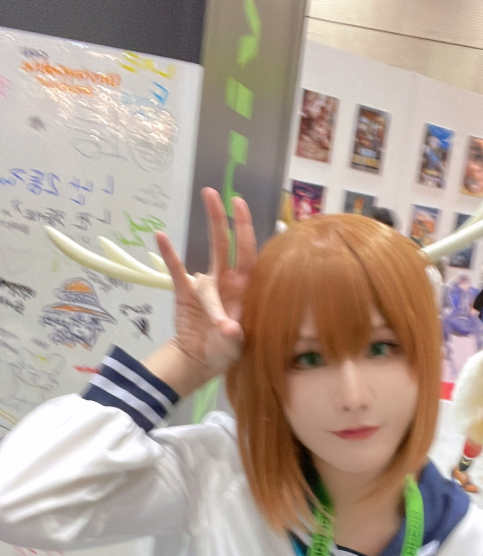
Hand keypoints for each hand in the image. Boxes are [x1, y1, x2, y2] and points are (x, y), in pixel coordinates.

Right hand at [153, 189, 258, 384]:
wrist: (200, 362)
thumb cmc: (226, 352)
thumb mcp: (236, 347)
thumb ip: (234, 336)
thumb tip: (230, 328)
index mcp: (244, 290)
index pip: (249, 256)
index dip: (246, 231)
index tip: (241, 206)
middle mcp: (227, 281)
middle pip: (227, 245)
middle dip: (224, 219)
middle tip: (215, 193)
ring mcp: (205, 285)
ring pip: (207, 252)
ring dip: (208, 225)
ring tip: (203, 198)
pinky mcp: (184, 293)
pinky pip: (176, 271)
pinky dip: (169, 255)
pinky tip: (160, 236)